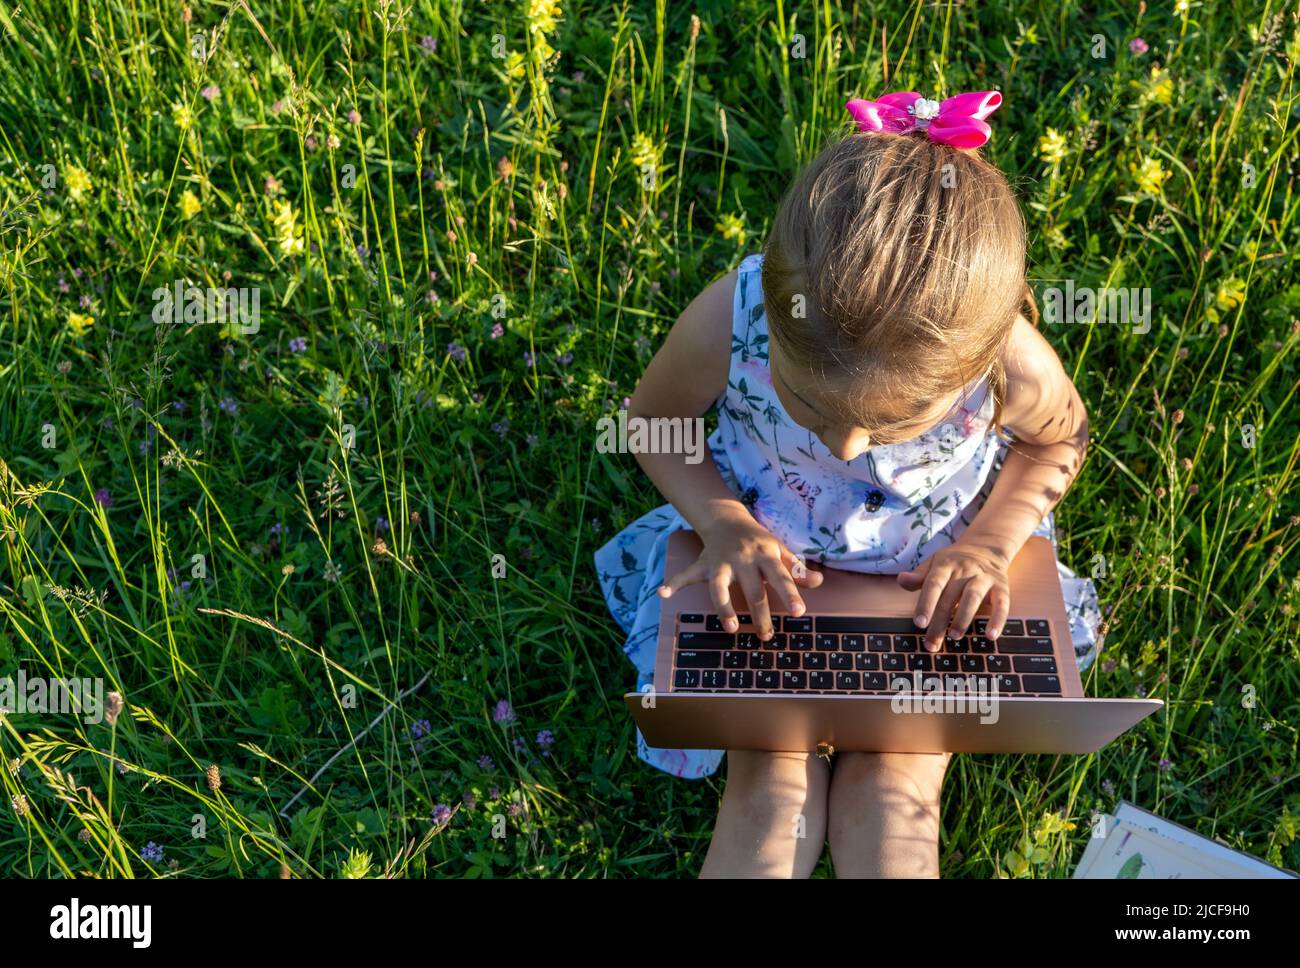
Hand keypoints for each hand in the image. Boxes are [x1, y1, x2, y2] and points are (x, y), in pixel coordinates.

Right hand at [658, 513, 822, 639]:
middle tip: (767, 636)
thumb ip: (796, 569)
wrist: (727, 519)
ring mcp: (720, 562)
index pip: (780, 577)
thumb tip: (819, 582)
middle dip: (760, 614)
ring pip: (719, 587)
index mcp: (765, 554)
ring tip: (731, 628)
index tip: (798, 613)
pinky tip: (663, 594)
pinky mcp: (702, 564)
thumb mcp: (779, 550)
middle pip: (752, 590)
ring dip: (724, 608)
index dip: (790, 594)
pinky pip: (686, 574)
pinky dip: (673, 584)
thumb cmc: (758, 541)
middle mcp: (743, 558)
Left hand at [897, 541, 1011, 651]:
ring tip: (954, 636)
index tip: (919, 623)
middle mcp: (965, 570)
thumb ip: (919, 576)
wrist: (987, 547)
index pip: (933, 584)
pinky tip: (990, 636)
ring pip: (973, 598)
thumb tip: (901, 580)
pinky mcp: (1001, 587)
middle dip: (940, 622)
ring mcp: (984, 578)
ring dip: (963, 618)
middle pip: (950, 597)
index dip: (926, 604)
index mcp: (945, 565)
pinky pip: (1002, 604)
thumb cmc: (954, 562)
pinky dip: (997, 620)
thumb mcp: (934, 564)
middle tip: (931, 644)